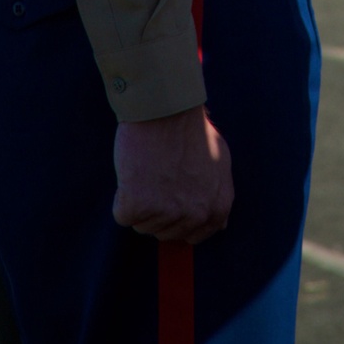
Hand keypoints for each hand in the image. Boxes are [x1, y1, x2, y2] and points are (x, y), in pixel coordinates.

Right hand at [112, 105, 232, 244]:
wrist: (165, 108)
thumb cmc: (189, 127)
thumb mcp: (219, 160)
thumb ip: (218, 193)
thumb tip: (221, 223)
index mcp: (217, 207)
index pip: (194, 235)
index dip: (178, 217)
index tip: (169, 199)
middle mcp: (195, 215)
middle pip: (165, 232)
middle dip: (158, 207)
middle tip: (158, 174)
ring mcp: (167, 213)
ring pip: (142, 224)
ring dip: (140, 201)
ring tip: (148, 169)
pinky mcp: (138, 207)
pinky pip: (122, 214)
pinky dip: (122, 195)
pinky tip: (134, 172)